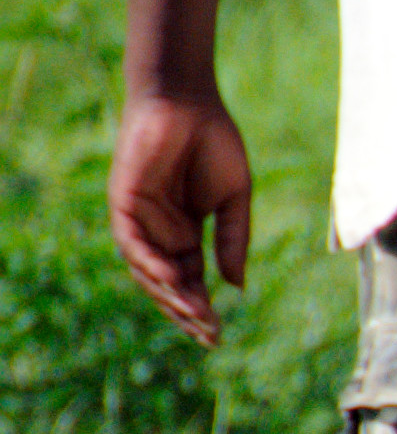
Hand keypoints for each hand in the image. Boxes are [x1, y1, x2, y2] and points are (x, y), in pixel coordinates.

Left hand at [111, 91, 254, 345]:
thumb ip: (233, 240)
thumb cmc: (214, 142)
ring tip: (195, 312)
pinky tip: (173, 277)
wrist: (188, 100)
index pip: (191, 280)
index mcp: (186, 232)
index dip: (202, 308)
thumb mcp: (234, 199)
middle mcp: (159, 230)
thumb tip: (235, 286)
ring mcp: (139, 217)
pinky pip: (131, 240)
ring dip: (168, 294)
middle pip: (167, 283)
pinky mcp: (123, 199)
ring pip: (146, 269)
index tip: (219, 333)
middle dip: (186, 310)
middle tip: (209, 334)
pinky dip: (149, 261)